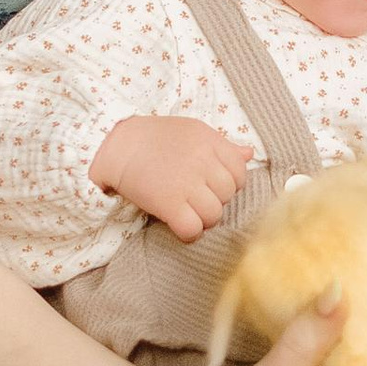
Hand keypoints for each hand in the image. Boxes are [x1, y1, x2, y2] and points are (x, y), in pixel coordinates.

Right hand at [92, 112, 254, 239]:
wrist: (117, 144)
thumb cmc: (155, 137)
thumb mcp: (192, 131)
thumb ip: (223, 145)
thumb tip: (249, 154)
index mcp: (210, 143)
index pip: (240, 172)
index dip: (230, 183)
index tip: (213, 185)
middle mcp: (202, 163)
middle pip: (228, 195)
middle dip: (216, 201)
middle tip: (197, 199)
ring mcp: (186, 184)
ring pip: (214, 215)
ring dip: (203, 219)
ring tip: (189, 213)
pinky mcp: (168, 204)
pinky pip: (192, 229)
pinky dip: (189, 234)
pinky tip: (180, 226)